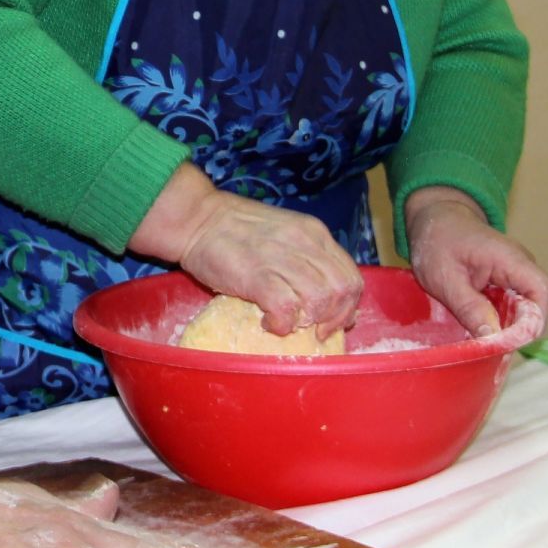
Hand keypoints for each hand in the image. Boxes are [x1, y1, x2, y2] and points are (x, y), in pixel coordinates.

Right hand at [135, 167, 361, 337]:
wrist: (195, 218)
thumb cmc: (234, 228)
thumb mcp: (283, 232)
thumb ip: (305, 256)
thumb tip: (322, 295)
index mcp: (314, 233)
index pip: (351, 275)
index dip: (348, 305)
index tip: (334, 320)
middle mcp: (304, 244)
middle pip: (341, 291)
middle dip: (335, 318)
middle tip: (316, 330)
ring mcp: (281, 259)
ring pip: (319, 301)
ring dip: (309, 321)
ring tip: (289, 323)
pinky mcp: (257, 276)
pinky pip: (286, 310)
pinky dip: (282, 325)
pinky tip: (269, 323)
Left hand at [405, 187, 547, 343]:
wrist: (436, 219)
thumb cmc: (437, 242)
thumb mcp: (444, 278)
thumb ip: (469, 307)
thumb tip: (494, 340)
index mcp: (511, 259)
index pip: (543, 292)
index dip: (533, 322)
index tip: (508, 342)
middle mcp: (522, 266)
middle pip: (537, 305)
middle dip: (517, 329)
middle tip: (488, 345)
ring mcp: (517, 274)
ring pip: (525, 309)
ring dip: (507, 326)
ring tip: (480, 335)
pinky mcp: (508, 282)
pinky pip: (513, 306)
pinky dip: (499, 319)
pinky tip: (478, 324)